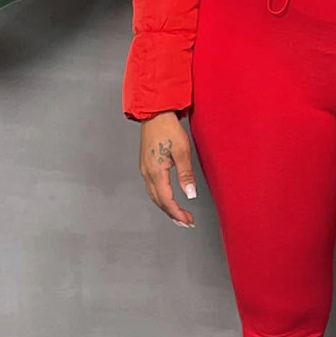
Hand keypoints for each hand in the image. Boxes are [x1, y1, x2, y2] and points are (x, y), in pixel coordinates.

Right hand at [139, 112, 197, 227]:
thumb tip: (190, 194)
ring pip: (155, 196)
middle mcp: (147, 174)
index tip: (188, 221)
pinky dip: (161, 198)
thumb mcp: (182, 151)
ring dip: (167, 207)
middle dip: (173, 214)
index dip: (178, 213)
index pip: (167, 200)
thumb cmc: (168, 129)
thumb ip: (186, 174)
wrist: (155, 114)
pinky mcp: (146, 166)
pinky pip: (152, 188)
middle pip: (159, 202)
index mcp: (156, 172)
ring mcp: (145, 170)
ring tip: (179, 215)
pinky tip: (168, 199)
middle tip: (186, 222)